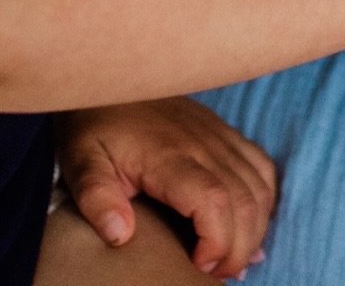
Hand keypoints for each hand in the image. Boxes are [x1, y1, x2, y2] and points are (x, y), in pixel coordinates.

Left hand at [56, 97, 277, 278]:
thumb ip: (97, 199)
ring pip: (260, 186)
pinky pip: (261, 167)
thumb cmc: (94, 126)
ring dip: (255, 229)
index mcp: (169, 154)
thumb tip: (121, 235)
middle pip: (246, 200)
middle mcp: (204, 144)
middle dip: (239, 248)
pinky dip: (263, 201)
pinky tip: (247, 224)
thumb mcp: (81, 162)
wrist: (111, 79)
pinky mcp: (224, 133)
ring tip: (229, 258)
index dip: (218, 241)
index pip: (215, 200)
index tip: (197, 267)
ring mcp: (219, 136)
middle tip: (213, 276)